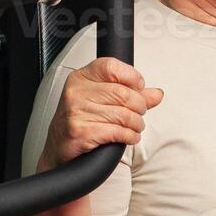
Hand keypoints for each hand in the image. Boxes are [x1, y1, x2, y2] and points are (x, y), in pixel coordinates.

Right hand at [39, 57, 163, 170]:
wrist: (59, 147)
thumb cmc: (81, 121)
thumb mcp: (101, 100)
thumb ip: (131, 94)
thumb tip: (156, 94)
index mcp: (81, 78)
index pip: (111, 67)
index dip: (132, 77)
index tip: (139, 88)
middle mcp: (76, 92)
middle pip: (123, 93)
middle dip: (139, 106)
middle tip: (139, 114)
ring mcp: (76, 112)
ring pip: (123, 114)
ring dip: (136, 124)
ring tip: (135, 127)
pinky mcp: (80, 132)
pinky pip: (117, 132)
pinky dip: (129, 136)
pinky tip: (128, 137)